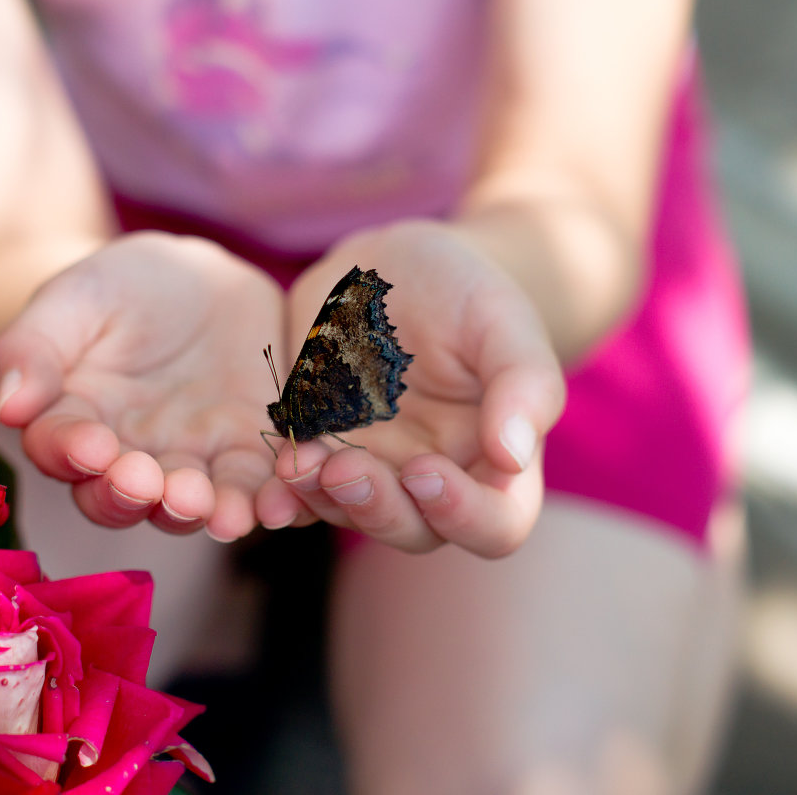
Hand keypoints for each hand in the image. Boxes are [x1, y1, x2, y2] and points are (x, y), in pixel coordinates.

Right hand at [0, 232, 282, 540]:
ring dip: (208, 514)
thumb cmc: (124, 286)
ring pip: (195, 505)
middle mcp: (130, 459)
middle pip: (127, 497)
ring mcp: (193, 463)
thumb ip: (35, 347)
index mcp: (76, 424)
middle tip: (154, 484)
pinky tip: (281, 504)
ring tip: (222, 512)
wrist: (201, 281)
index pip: (63, 451)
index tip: (91, 447)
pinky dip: (270, 502)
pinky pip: (260, 487)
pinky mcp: (250, 455)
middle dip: (140, 496)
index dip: (74, 454)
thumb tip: (9, 405)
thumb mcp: (76, 298)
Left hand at [255, 220, 565, 557]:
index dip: (463, 516)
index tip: (425, 472)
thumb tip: (512, 457)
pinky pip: (299, 488)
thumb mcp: (504, 319)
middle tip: (344, 468)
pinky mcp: (321, 451)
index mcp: (495, 463)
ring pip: (349, 515)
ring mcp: (373, 471)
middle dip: (377, 509)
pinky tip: (273, 463)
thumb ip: (523, 383)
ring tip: (296, 462)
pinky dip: (283, 488)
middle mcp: (433, 482)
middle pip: (414, 531)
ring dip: (322, 499)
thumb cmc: (466, 292)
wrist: (393, 266)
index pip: (494, 525)